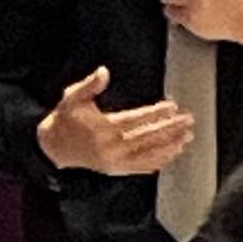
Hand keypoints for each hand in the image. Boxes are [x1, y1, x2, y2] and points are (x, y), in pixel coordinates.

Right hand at [34, 69, 195, 177]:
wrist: (54, 147)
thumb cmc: (66, 118)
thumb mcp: (72, 98)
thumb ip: (89, 85)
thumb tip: (104, 71)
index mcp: (102, 129)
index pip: (135, 120)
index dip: (155, 113)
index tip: (172, 106)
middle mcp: (111, 147)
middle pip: (147, 137)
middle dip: (170, 128)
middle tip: (188, 120)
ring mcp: (115, 161)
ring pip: (148, 154)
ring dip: (170, 145)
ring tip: (187, 136)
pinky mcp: (116, 169)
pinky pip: (142, 166)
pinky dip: (159, 160)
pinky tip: (173, 153)